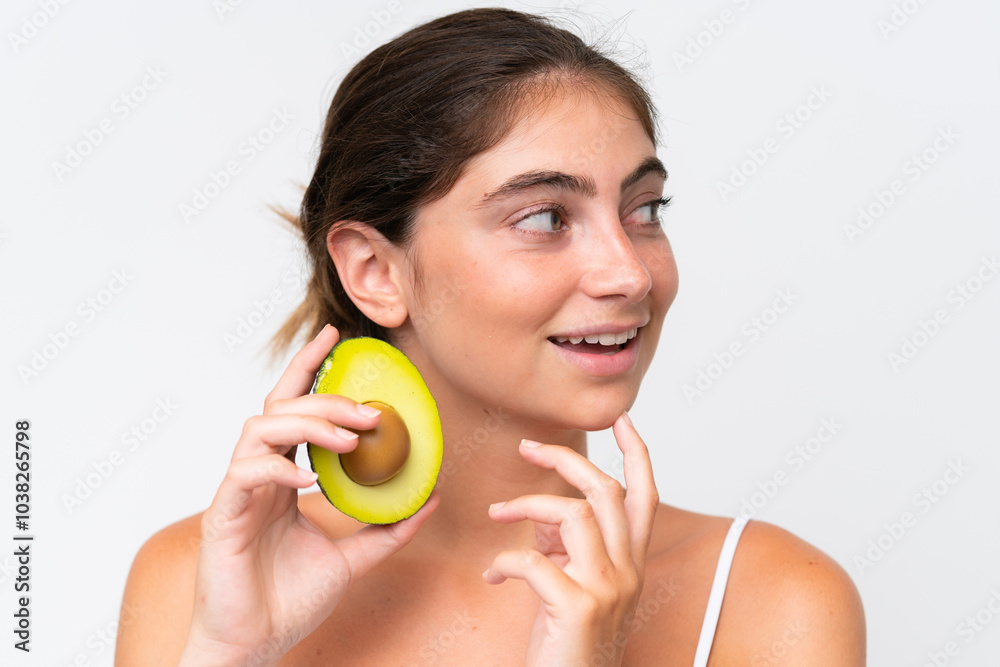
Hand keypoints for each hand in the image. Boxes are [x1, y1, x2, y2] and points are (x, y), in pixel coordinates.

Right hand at [180, 324, 438, 665]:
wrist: (254, 645)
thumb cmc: (290, 599)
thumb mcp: (353, 558)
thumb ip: (386, 529)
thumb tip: (430, 500)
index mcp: (283, 477)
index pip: (292, 408)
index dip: (309, 368)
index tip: (337, 337)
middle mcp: (257, 475)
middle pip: (281, 409)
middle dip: (326, 399)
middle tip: (369, 411)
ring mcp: (237, 492)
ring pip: (260, 428)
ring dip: (308, 425)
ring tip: (349, 440)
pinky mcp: (222, 516)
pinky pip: (245, 474)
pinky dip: (278, 468)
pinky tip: (309, 481)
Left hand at [484, 412, 657, 666]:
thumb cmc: (569, 647)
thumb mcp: (575, 587)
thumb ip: (567, 547)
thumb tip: (542, 515)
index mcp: (631, 565)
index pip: (645, 498)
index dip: (637, 454)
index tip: (622, 420)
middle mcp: (629, 573)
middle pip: (606, 491)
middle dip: (566, 459)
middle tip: (528, 448)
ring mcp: (607, 590)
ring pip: (573, 514)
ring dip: (526, 506)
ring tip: (497, 515)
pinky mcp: (579, 608)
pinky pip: (533, 563)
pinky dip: (504, 563)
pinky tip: (492, 576)